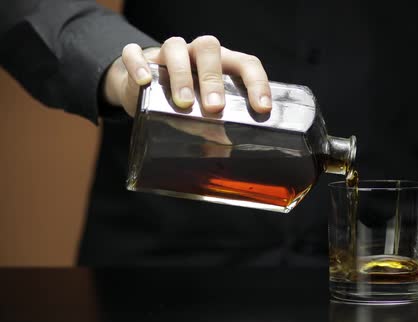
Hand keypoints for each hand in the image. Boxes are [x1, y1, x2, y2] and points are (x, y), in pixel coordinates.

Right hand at [103, 35, 271, 116]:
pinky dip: (139, 64)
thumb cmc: (184, 102)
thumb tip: (227, 156)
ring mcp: (167, 52)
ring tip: (184, 103)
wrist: (142, 88)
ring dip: (181, 74)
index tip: (262, 109)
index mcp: (221, 63)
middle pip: (208, 48)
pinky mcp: (139, 58)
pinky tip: (145, 82)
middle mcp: (196, 53)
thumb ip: (215, 129)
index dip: (257, 83)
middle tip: (215, 108)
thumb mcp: (202, 115)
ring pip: (175, 47)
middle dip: (213, 78)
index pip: (246, 63)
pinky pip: (134, 53)